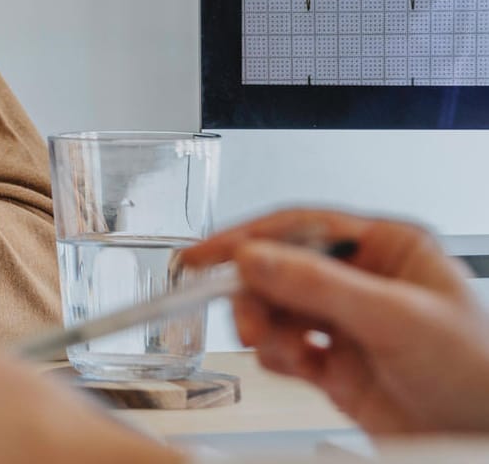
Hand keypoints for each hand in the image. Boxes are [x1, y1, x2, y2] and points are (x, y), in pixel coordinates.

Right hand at [183, 208, 488, 435]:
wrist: (487, 441)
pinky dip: (275, 356)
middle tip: (246, 317)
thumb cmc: (481, 374)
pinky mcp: (338, 365)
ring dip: (265, 328)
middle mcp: (364, 281)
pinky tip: (287, 363)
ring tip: (270, 346)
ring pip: (277, 309)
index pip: (303, 228)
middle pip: (281, 269)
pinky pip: (285, 349)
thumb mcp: (398, 318)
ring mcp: (349, 324)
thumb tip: (255, 256)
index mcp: (388, 249)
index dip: (250, 237)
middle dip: (256, 293)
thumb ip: (320, 285)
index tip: (208, 254)